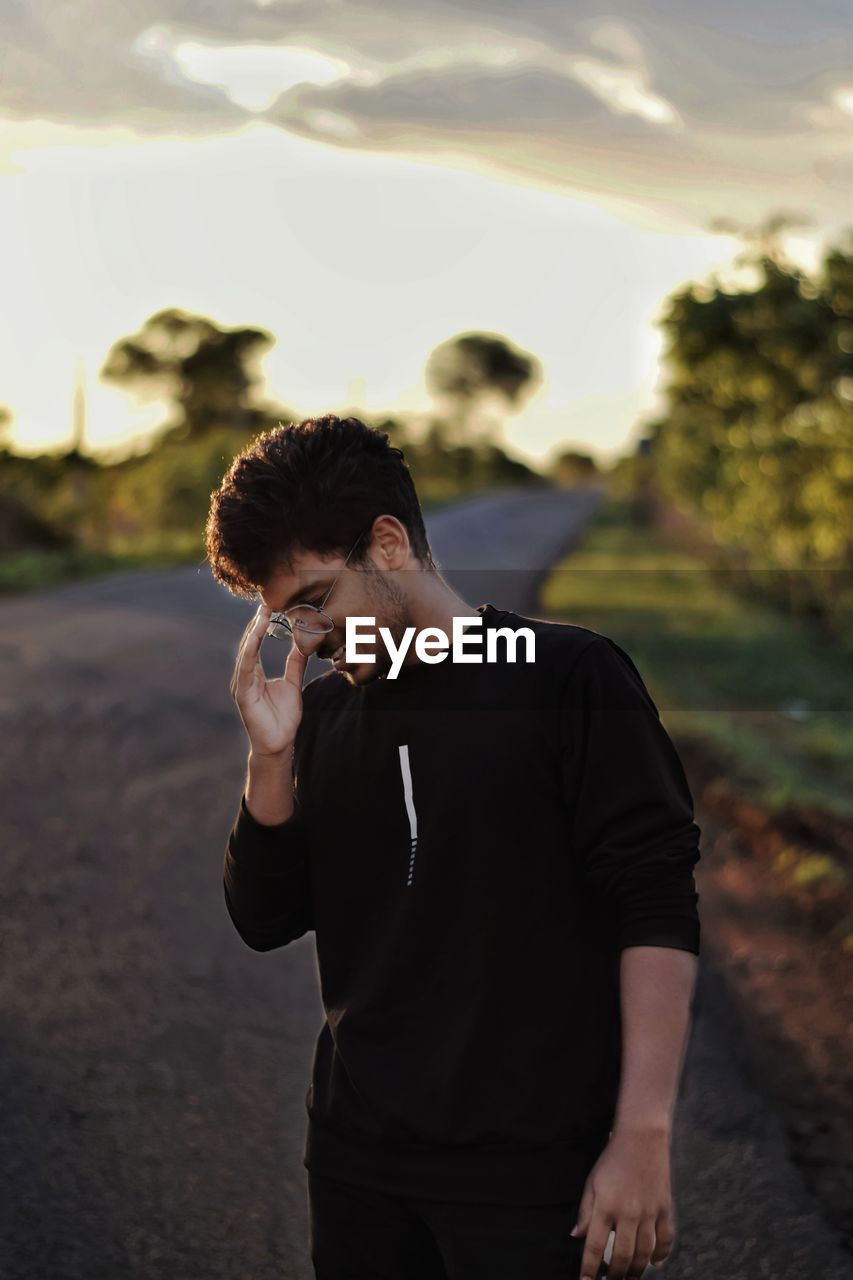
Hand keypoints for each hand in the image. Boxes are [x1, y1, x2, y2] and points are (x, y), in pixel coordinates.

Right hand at [230, 603, 307, 757]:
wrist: (279, 743)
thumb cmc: (283, 717)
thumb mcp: (293, 683)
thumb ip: (296, 663)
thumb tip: (303, 644)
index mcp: (255, 673)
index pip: (256, 643)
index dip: (262, 625)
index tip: (270, 606)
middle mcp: (245, 675)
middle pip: (248, 643)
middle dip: (257, 623)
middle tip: (266, 602)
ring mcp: (242, 684)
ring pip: (246, 652)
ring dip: (253, 632)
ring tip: (262, 614)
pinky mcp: (242, 693)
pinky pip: (245, 668)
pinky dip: (250, 651)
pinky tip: (256, 637)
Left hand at [571, 1126, 674, 1278]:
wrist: (642, 1137)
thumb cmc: (613, 1159)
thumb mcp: (592, 1182)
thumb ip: (585, 1211)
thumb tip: (577, 1236)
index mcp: (606, 1206)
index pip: (596, 1247)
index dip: (590, 1269)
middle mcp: (629, 1213)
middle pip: (622, 1257)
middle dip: (614, 1276)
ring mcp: (650, 1212)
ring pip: (644, 1254)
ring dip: (636, 1271)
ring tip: (629, 1279)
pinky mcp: (665, 1208)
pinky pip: (665, 1240)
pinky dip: (660, 1255)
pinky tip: (654, 1263)